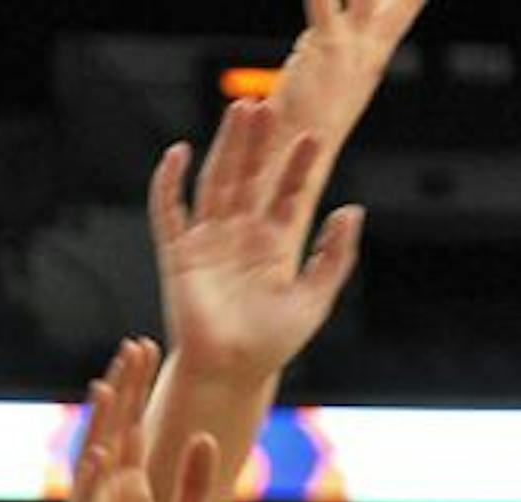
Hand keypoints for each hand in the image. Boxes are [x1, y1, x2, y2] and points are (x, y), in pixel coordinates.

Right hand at [52, 341, 217, 501]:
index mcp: (127, 497)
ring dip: (98, 427)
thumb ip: (193, 491)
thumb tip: (202, 438)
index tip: (146, 347)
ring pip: (90, 467)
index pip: (129, 430)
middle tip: (132, 346)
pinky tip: (99, 456)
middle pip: (110, 435)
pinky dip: (88, 488)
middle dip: (121, 393)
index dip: (136, 390)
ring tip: (107, 387)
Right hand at [150, 98, 361, 390]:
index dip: (299, 166)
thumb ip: (335, 258)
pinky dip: (168, 182)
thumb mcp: (315, 301)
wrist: (230, 376)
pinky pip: (169, 211)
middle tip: (267, 105)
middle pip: (248, 176)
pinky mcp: (178, 255)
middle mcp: (239, 236)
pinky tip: (177, 152)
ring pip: (215, 181)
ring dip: (225, 147)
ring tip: (238, 112)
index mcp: (272, 245)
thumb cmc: (270, 347)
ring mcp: (208, 242)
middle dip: (257, 142)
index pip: (286, 193)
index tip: (314, 140)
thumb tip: (352, 210)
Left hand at [270, 0, 431, 174]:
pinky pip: (324, 3)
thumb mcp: (329, 79)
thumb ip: (335, 49)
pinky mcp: (325, 50)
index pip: (406, 7)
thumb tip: (336, 34)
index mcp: (373, 54)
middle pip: (404, 3)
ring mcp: (351, 49)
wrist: (288, 173)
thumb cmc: (302, 130)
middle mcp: (369, 49)